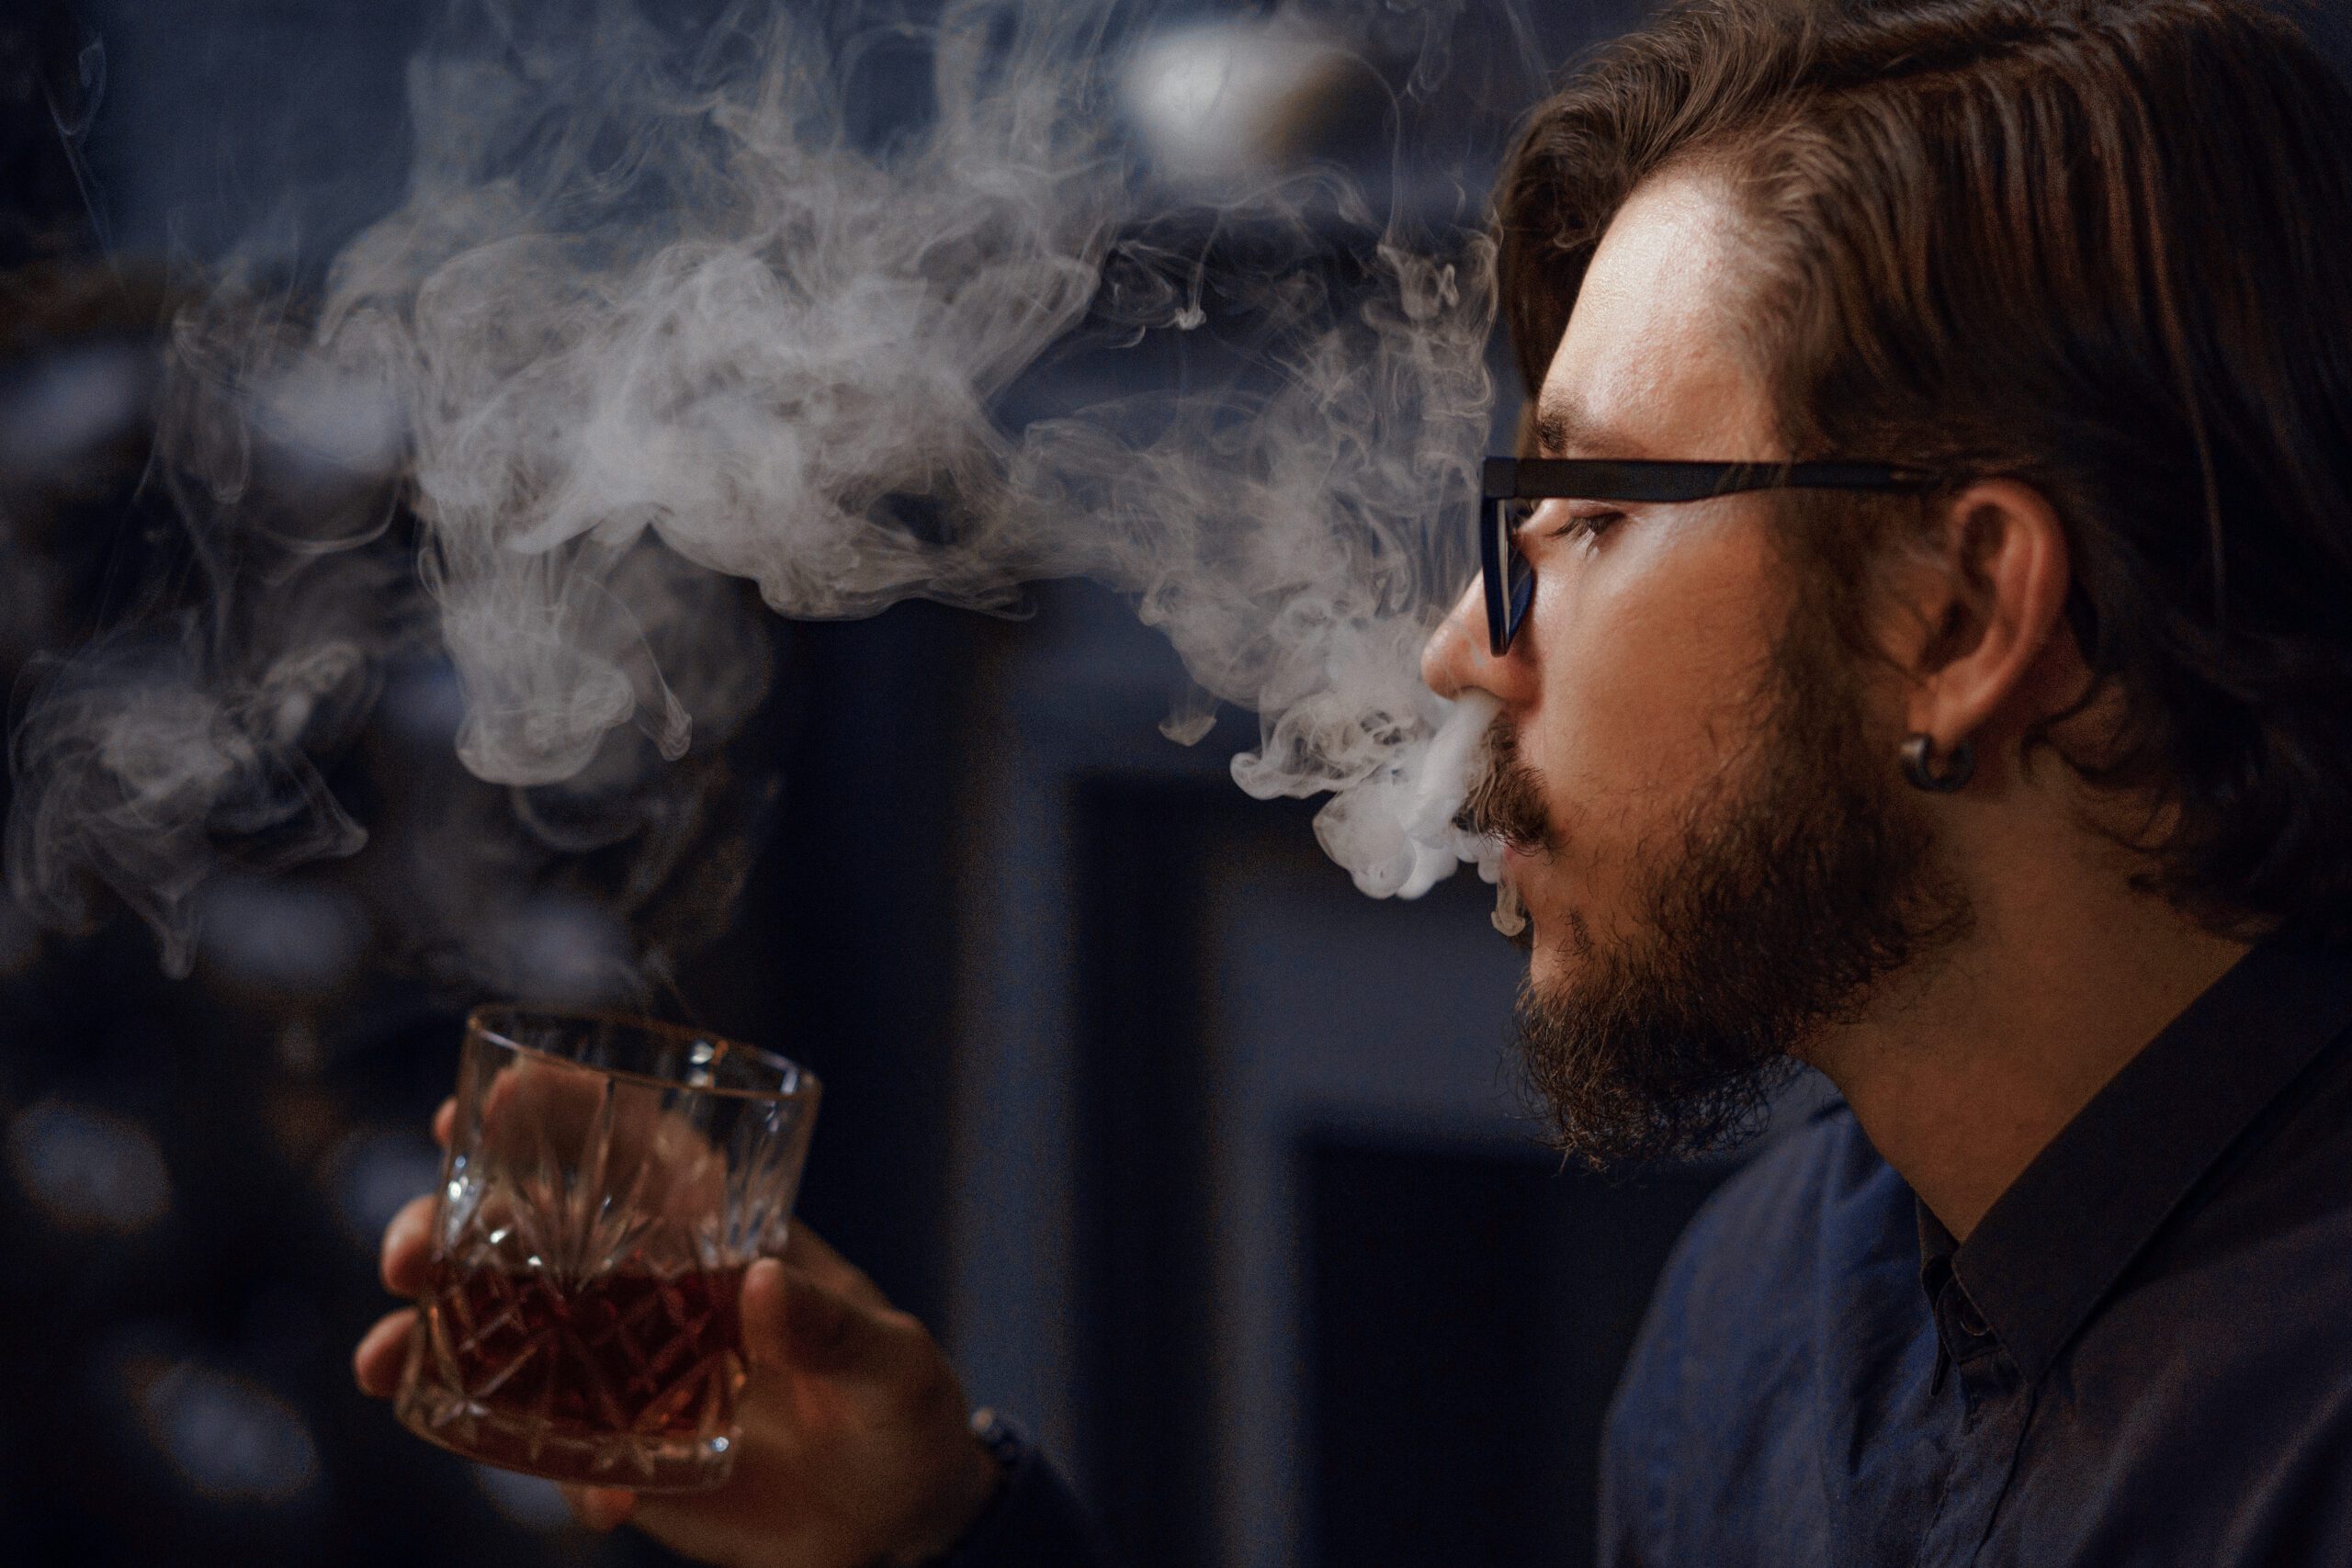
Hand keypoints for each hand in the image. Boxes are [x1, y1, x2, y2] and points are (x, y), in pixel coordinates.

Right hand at [354, 1099, 1001, 1567]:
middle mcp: (649, 1284)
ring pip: (499, 1330)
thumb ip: (832, 1326)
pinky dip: (536, 1469)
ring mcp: (618, 1365)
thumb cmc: (901, 1406)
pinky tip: (584, 1500)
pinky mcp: (611, 1447)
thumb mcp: (890, 1360)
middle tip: (407, 1250)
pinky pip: (544, 1446)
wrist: (897, 1520)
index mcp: (719, 1229)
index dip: (563, 1111)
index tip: (490, 1095)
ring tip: (381, 1359)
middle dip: (451, 1225)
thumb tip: (764, 1282)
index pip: (634, 1147)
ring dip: (429, 1335)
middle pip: (529, 1231)